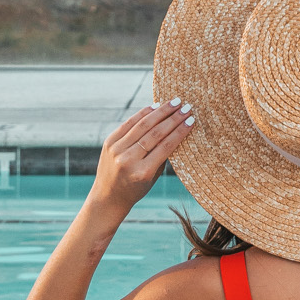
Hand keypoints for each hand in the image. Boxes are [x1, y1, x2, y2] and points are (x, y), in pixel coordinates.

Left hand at [93, 99, 195, 213]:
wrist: (108, 197)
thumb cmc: (136, 189)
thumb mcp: (153, 177)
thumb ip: (163, 156)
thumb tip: (176, 129)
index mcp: (142, 172)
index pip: (166, 146)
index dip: (180, 131)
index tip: (191, 120)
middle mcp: (128, 159)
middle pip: (155, 133)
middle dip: (173, 118)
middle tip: (187, 107)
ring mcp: (117, 149)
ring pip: (142, 125)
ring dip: (160, 111)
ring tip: (174, 102)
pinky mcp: (109, 142)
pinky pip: (129, 123)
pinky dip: (143, 113)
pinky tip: (155, 106)